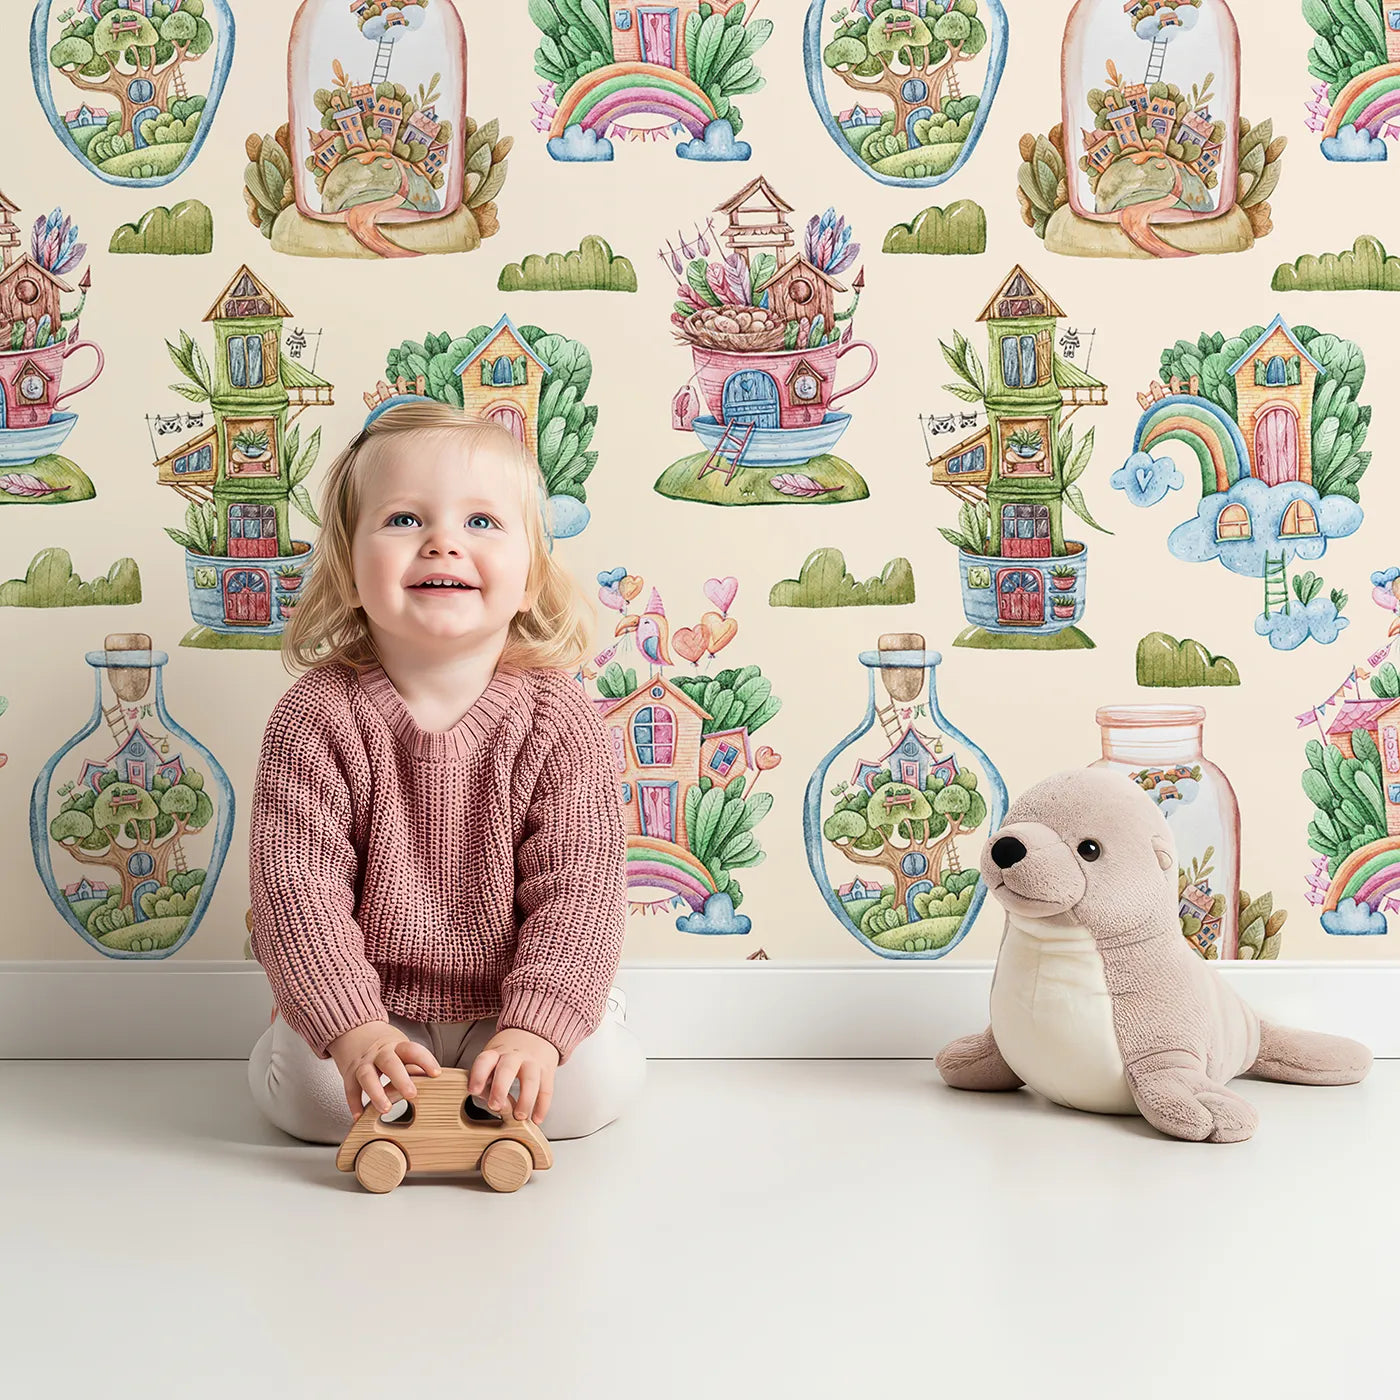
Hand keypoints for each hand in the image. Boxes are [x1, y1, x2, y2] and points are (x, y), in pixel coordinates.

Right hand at [327, 1020, 441, 1119]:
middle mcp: (380, 1053)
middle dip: (401, 1079)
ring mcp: (363, 1063)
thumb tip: (430, 1081)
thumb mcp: (400, 1048)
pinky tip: (360, 1116)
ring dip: (376, 1093)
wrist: (354, 1030)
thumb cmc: (384, 1045)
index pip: (413, 1050)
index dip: (425, 1061)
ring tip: (386, 1109)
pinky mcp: (349, 1074)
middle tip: (411, 1094)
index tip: (436, 1073)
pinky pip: (350, 1089)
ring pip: (367, 1076)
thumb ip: (412, 1064)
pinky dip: (354, 1103)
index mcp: (397, 1045)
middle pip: (390, 1063)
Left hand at [468, 1028, 560, 1124]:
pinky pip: (546, 1089)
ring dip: (525, 1100)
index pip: (484, 1061)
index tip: (473, 1090)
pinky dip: (542, 1107)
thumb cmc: (508, 1052)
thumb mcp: (493, 1059)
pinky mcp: (547, 1071)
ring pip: (530, 1080)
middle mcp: (514, 1055)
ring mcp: (532, 1062)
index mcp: (496, 1052)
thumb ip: (488, 1081)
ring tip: (519, 1116)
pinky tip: (536, 1119)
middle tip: (495, 1106)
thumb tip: (492, 1104)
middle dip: (500, 1089)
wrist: (536, 1033)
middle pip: (507, 1069)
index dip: (478, 1075)